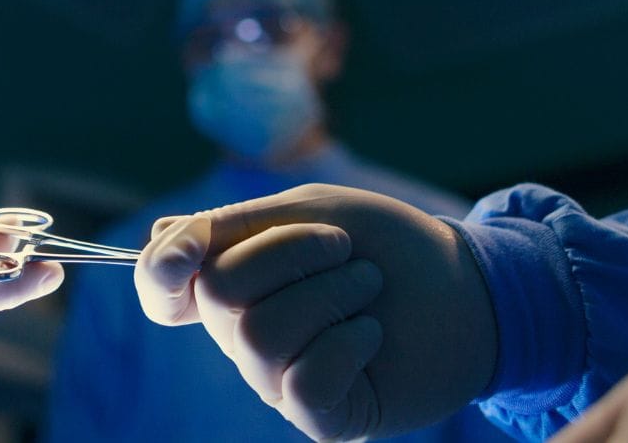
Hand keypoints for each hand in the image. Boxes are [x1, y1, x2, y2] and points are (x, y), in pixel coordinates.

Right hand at [136, 184, 495, 440]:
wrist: (468, 286)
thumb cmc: (387, 246)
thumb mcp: (308, 210)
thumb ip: (231, 225)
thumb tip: (159, 240)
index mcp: (231, 281)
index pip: (162, 286)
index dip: (159, 272)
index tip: (190, 253)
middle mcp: (243, 335)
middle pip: (218, 294)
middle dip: (289, 254)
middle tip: (343, 250)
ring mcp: (280, 379)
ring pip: (260, 336)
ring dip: (329, 294)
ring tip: (368, 288)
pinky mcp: (322, 417)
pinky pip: (302, 383)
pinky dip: (347, 343)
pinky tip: (372, 334)